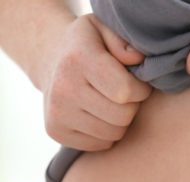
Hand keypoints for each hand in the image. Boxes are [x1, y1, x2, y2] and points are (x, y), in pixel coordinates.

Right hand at [35, 14, 152, 150]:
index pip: (124, 91)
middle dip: (132, 106)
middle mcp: (63, 89)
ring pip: (113, 134)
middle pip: (121, 116)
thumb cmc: (87, 44)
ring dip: (120, 121)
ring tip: (111, 103)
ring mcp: (57, 114)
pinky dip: (106, 133)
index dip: (140, 90)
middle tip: (125, 95)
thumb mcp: (104, 29)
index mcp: (78, 59)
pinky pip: (99, 145)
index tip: (138, 83)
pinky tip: (97, 114)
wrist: (49, 60)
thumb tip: (138, 60)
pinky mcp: (55, 132)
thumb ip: (124, 42)